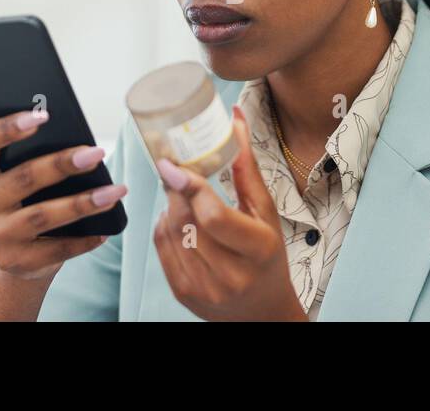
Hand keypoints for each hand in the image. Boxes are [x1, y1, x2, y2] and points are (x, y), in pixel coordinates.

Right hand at [0, 109, 126, 279]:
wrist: (21, 253)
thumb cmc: (30, 199)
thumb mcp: (24, 175)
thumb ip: (37, 156)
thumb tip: (81, 145)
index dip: (8, 127)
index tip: (44, 115)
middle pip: (23, 177)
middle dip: (63, 164)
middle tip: (97, 154)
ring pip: (42, 215)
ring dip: (84, 202)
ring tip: (115, 192)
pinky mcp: (14, 261)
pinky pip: (56, 248)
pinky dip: (85, 238)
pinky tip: (106, 228)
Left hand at [152, 105, 305, 320]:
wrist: (261, 310)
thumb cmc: (267, 254)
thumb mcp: (265, 212)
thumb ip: (246, 167)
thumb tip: (235, 119)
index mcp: (258, 249)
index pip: (214, 216)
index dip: (190, 187)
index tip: (173, 164)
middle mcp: (231, 274)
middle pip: (186, 221)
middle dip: (176, 190)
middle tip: (173, 168)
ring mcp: (204, 288)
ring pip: (170, 231)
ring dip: (169, 205)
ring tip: (181, 194)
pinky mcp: (183, 293)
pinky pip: (161, 248)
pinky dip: (164, 225)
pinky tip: (178, 219)